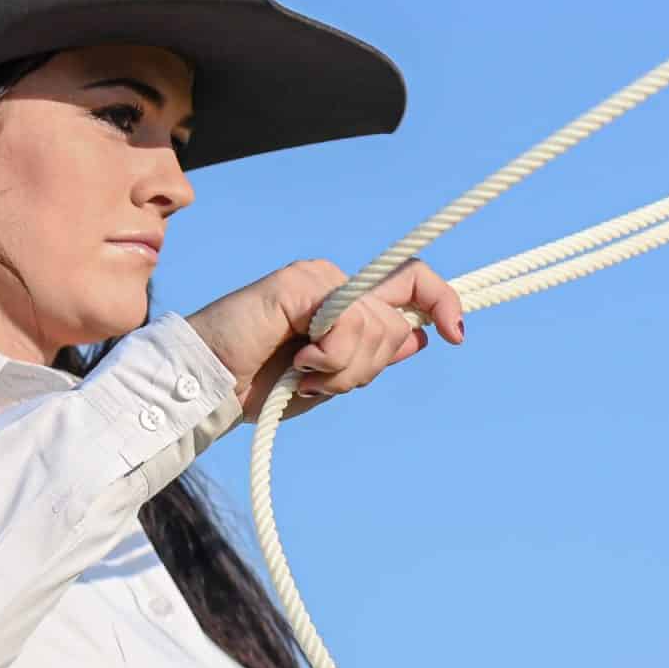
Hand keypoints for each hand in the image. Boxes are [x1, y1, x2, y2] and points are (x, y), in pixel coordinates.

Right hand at [185, 258, 466, 424]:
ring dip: (344, 368)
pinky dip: (330, 355)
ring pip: (377, 325)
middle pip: (399, 321)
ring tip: (304, 373)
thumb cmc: (262, 386)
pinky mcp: (301, 281)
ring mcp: (320, 279)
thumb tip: (423, 336)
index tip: (456, 336)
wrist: (213, 388)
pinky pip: (347, 320)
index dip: (445, 302)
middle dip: (368, 366)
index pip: (414, 284)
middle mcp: (339, 284)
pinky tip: (298, 361)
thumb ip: (370, 355)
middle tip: (323, 379)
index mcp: (349, 304)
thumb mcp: (330, 378)